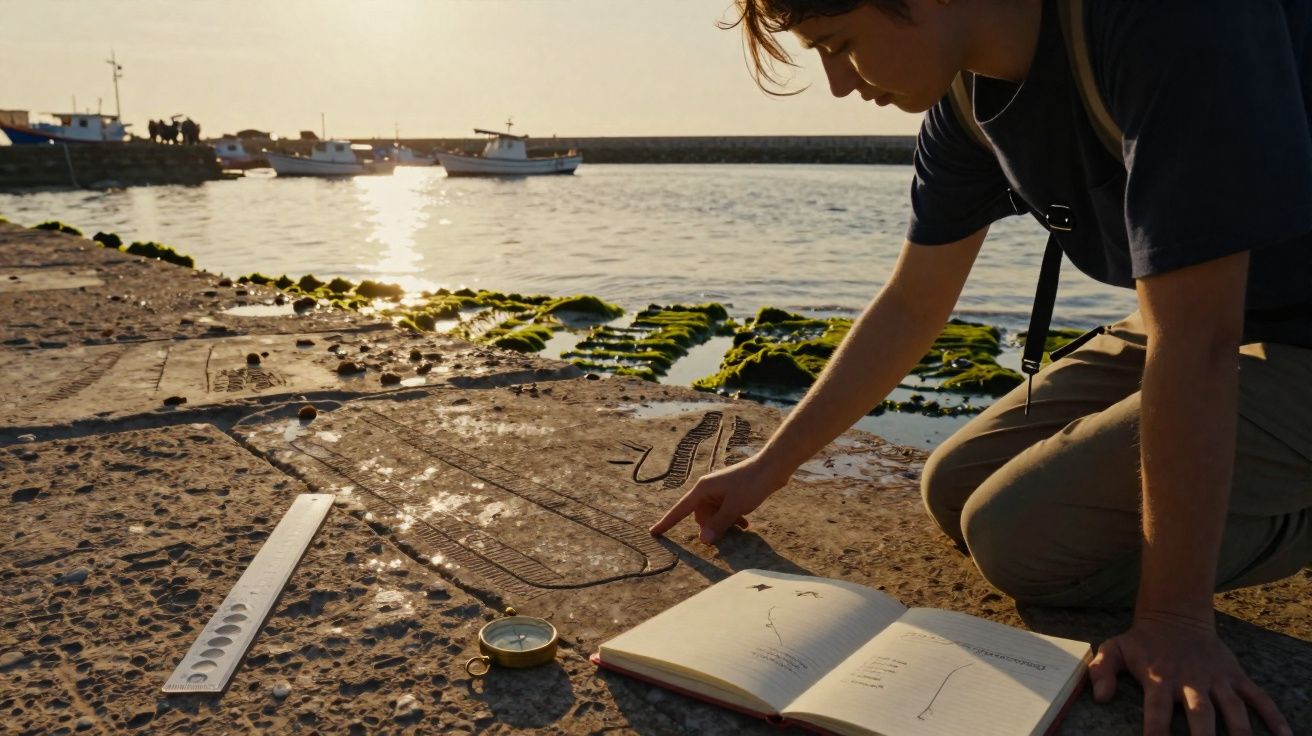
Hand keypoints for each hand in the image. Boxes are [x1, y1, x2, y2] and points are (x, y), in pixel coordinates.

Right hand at [648, 455, 789, 542]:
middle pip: (701, 516)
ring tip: (741, 526)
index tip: (653, 532)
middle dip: (713, 526)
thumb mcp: (734, 507)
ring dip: (725, 523)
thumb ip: (718, 525)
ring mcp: (719, 491)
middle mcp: (708, 489)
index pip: (680, 510)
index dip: (667, 522)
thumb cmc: (752, 484)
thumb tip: (703, 540)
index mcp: (703, 489)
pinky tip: (745, 524)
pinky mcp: (730, 493)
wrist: (772, 467)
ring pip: (714, 515)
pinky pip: (724, 511)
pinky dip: (732, 518)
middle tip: (730, 529)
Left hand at [1089, 611, 1291, 735]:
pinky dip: (1273, 716)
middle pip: (1201, 714)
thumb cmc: (1142, 642)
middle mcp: (1190, 682)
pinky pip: (1258, 697)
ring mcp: (1216, 680)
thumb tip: (1099, 697)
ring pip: (1232, 709)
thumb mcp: (1114, 649)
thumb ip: (1101, 671)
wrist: (1175, 616)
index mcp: (1160, 680)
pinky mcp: (1235, 677)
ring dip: (1240, 732)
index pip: (1158, 711)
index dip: (1157, 732)